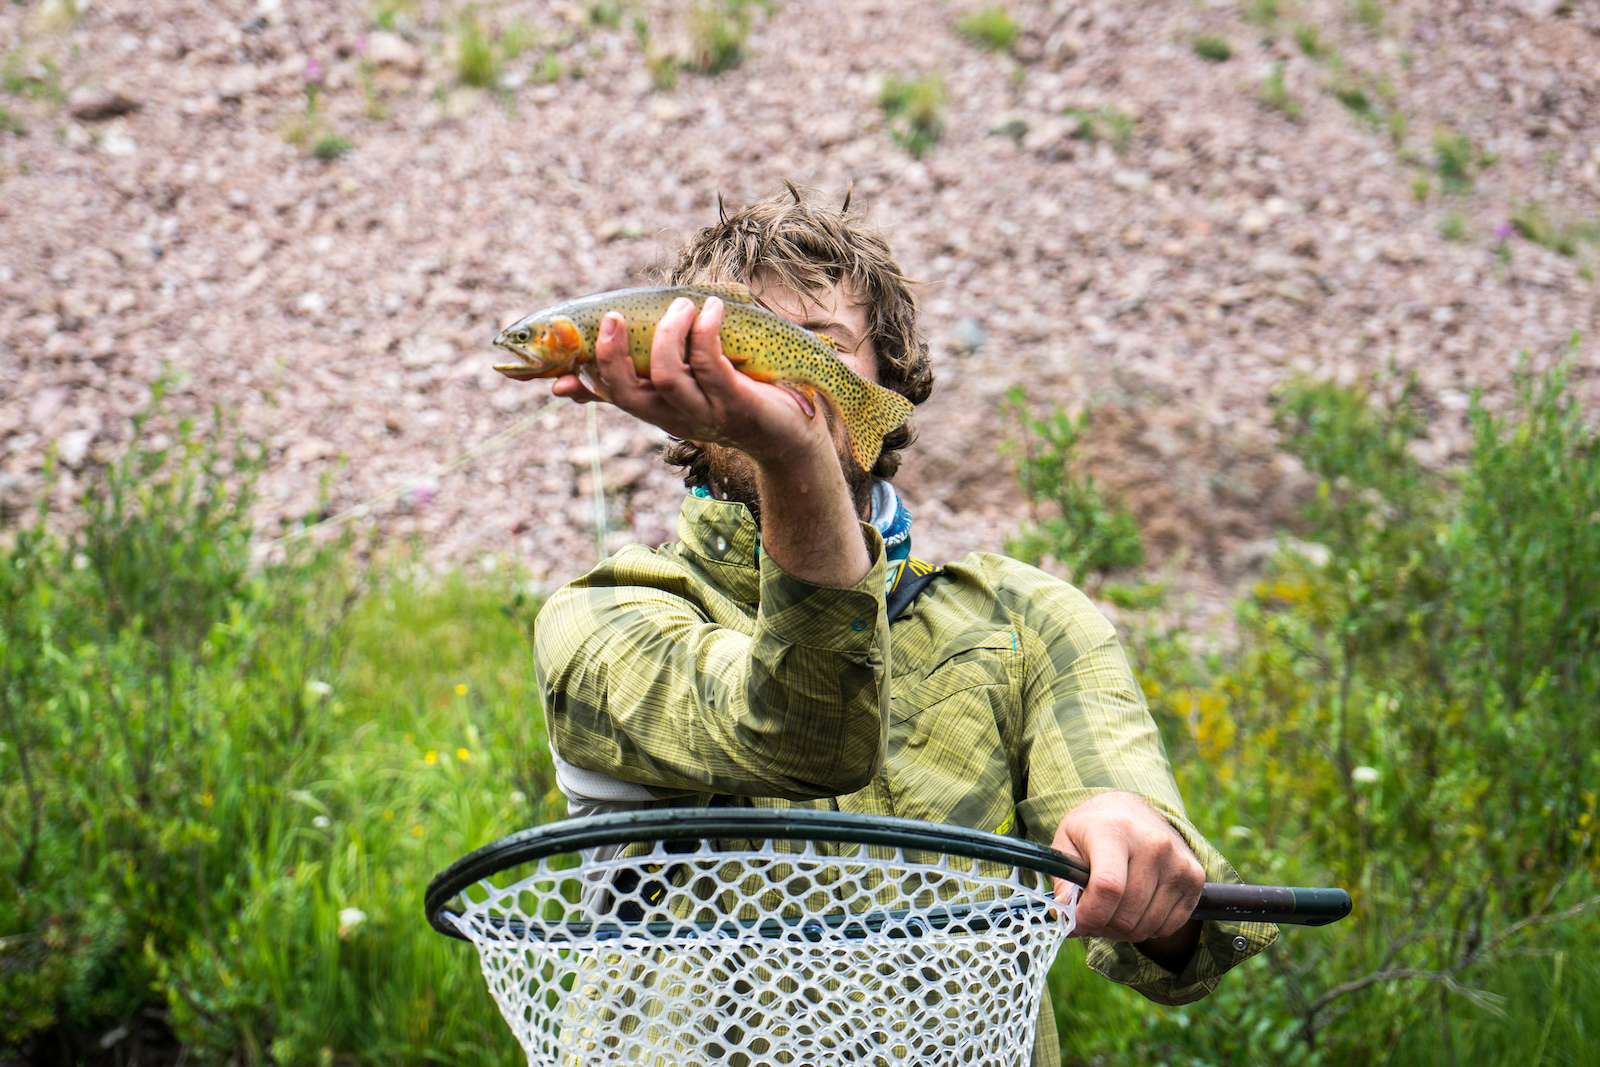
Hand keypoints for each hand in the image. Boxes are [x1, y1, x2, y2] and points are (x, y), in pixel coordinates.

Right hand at [549, 296, 832, 468]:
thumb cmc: (734, 400)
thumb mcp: (689, 387)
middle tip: (614, 316)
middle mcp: (674, 414)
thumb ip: (653, 372)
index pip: (609, 396)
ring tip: (682, 304)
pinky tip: (713, 309)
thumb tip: (604, 360)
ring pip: (668, 375)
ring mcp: (705, 412)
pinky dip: (706, 331)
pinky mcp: (737, 403)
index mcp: (657, 407)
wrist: (790, 435)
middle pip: (628, 392)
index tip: (558, 371)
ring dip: (669, 332)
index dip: (582, 382)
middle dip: (613, 355)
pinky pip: (712, 365)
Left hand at [1051, 791, 1203, 965]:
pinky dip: (1147, 928)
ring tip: (1112, 910)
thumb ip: (1063, 880)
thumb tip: (1065, 914)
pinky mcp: (1195, 877)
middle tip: (1091, 916)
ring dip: (1123, 931)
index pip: (1108, 887)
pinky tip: (1135, 908)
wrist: (1133, 811)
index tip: (1076, 920)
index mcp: (1116, 831)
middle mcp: (1154, 845)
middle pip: (1127, 914)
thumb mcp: (1067, 842)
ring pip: (1147, 925)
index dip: (1089, 915)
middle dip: (1102, 926)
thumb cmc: (1095, 830)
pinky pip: (1169, 926)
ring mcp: (1178, 862)